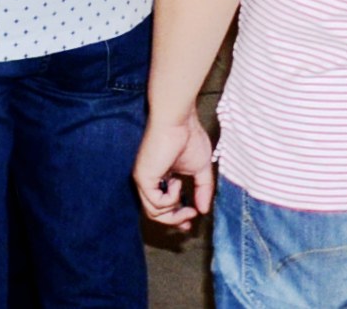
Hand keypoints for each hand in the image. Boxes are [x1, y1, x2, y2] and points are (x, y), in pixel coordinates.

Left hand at [132, 105, 214, 226]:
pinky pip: (156, 204)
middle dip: (175, 221)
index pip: (162, 205)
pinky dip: (171, 200)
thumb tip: (203, 211)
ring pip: (153, 213)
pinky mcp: (142, 178)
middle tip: (190, 220)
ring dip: (174, 212)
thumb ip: (202, 190)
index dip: (176, 218)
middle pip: (155, 213)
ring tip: (186, 202)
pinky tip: (177, 185)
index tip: (190, 224)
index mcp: (160, 177)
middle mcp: (148, 180)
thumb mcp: (201, 170)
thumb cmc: (189, 137)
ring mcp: (143, 179)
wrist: (179, 121)